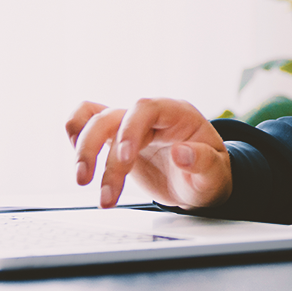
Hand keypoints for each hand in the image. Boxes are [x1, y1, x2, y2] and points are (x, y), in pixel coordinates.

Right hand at [65, 98, 231, 208]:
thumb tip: (181, 153)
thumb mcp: (215, 175)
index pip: (146, 109)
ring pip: (94, 121)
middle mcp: (150, 115)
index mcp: (177, 114)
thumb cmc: (209, 175)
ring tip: (83, 182)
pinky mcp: (116, 138)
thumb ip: (203, 163)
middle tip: (91, 182)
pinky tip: (80, 162)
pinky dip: (76, 136)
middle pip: (112, 116)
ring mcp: (130, 125)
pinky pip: (87, 123)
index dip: (130, 130)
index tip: (125, 160)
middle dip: (96, 148)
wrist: (199, 183)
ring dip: (83, 150)